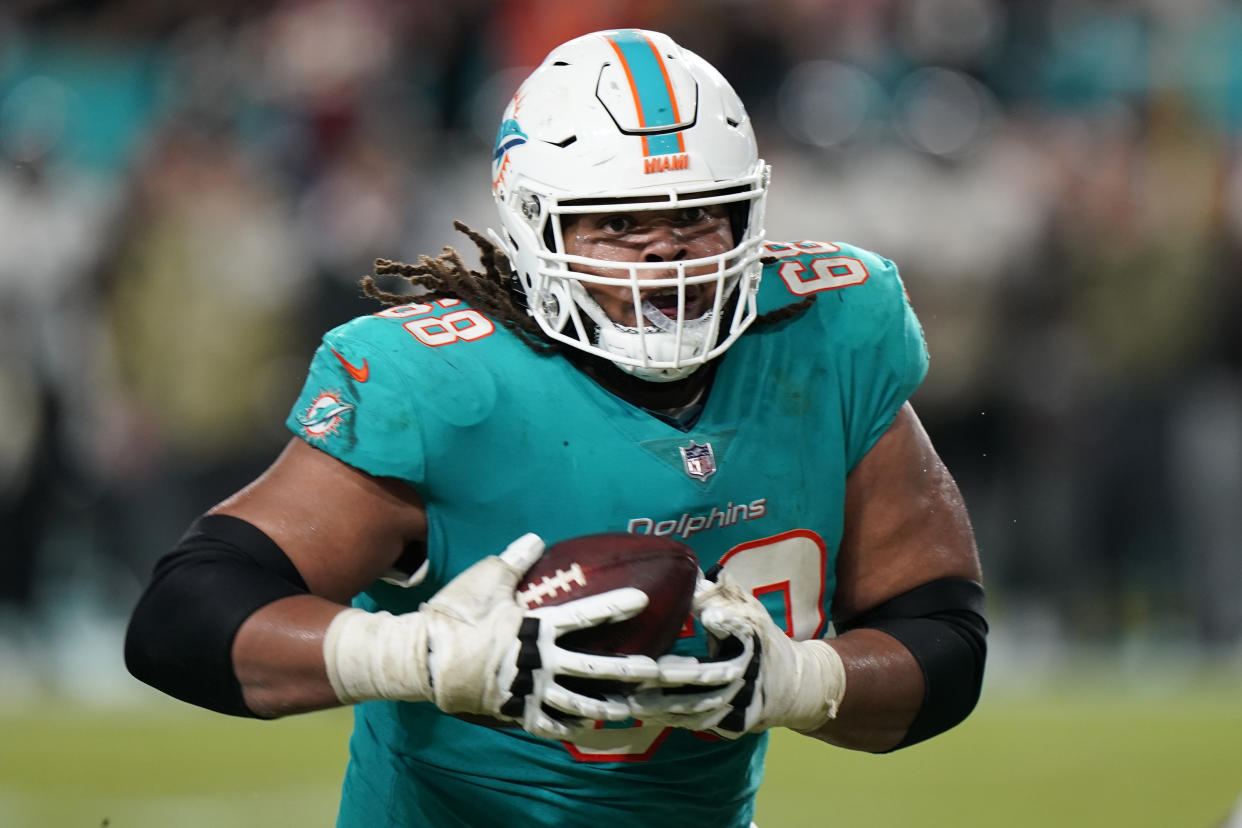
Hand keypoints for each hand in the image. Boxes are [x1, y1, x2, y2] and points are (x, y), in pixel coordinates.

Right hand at [323, 534, 660, 739]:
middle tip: (657, 668)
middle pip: (593, 668)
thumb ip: (515, 559)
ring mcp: (527, 691)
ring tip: (632, 707)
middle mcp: (538, 662)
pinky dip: (568, 726)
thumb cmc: (454, 614)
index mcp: (534, 627)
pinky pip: (547, 724)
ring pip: (577, 702)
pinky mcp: (514, 711)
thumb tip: (537, 538)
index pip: (584, 616)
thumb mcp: (485, 578)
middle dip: (627, 670)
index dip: (614, 606)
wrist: (421, 658)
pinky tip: (586, 727)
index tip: (641, 600)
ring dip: (607, 705)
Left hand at [630, 571, 845, 737]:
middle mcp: (752, 672)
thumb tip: (694, 572)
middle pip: (718, 675)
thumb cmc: (763, 640)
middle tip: (650, 670)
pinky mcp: (734, 724)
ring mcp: (744, 702)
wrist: (793, 687)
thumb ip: (725, 593)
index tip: (709, 616)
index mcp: (758, 639)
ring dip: (669, 706)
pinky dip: (672, 721)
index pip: (745, 628)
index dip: (729, 621)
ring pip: (705, 707)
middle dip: (683, 674)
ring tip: (634, 700)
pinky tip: (644, 714)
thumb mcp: (751, 612)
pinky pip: (700, 723)